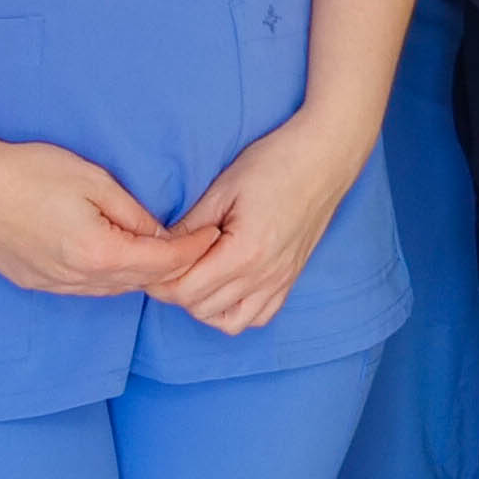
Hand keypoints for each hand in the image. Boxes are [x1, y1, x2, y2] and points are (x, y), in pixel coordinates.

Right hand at [0, 139, 207, 298]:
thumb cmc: (30, 173)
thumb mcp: (94, 181)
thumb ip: (132, 212)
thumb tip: (159, 233)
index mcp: (96, 253)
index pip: (159, 263)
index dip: (191, 250)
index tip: (213, 236)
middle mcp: (75, 279)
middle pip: (138, 282)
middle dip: (171, 268)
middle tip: (198, 248)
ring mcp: (51, 284)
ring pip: (110, 290)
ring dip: (138, 276)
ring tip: (164, 255)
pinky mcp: (33, 281)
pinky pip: (83, 288)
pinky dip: (108, 278)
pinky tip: (116, 260)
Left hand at [160, 111, 370, 334]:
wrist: (326, 155)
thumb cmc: (275, 163)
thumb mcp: (223, 189)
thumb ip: (189, 226)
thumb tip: (159, 249)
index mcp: (244, 252)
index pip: (186, 291)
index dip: (160, 280)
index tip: (152, 261)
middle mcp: (264, 276)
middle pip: (202, 309)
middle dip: (177, 291)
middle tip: (169, 263)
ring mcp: (281, 280)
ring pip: (229, 322)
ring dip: (205, 306)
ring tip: (198, 275)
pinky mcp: (291, 278)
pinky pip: (259, 317)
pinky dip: (237, 311)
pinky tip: (227, 286)